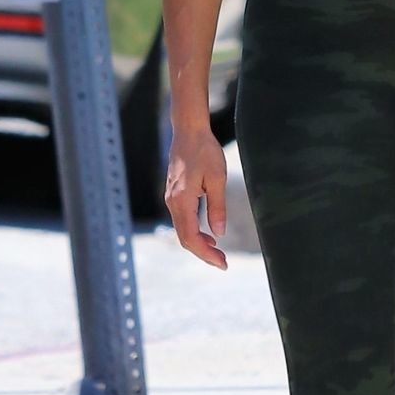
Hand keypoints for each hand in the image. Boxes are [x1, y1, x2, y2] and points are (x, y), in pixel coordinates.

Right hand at [165, 126, 228, 268]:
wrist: (188, 132)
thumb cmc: (205, 151)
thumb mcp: (217, 179)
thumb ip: (217, 207)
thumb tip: (219, 233)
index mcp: (182, 201)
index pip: (191, 238)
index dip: (206, 254)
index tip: (223, 263)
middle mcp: (172, 202)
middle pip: (184, 238)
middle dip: (203, 254)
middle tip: (223, 263)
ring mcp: (171, 199)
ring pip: (182, 230)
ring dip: (199, 244)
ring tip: (218, 252)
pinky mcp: (174, 194)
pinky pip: (182, 220)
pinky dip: (194, 232)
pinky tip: (208, 235)